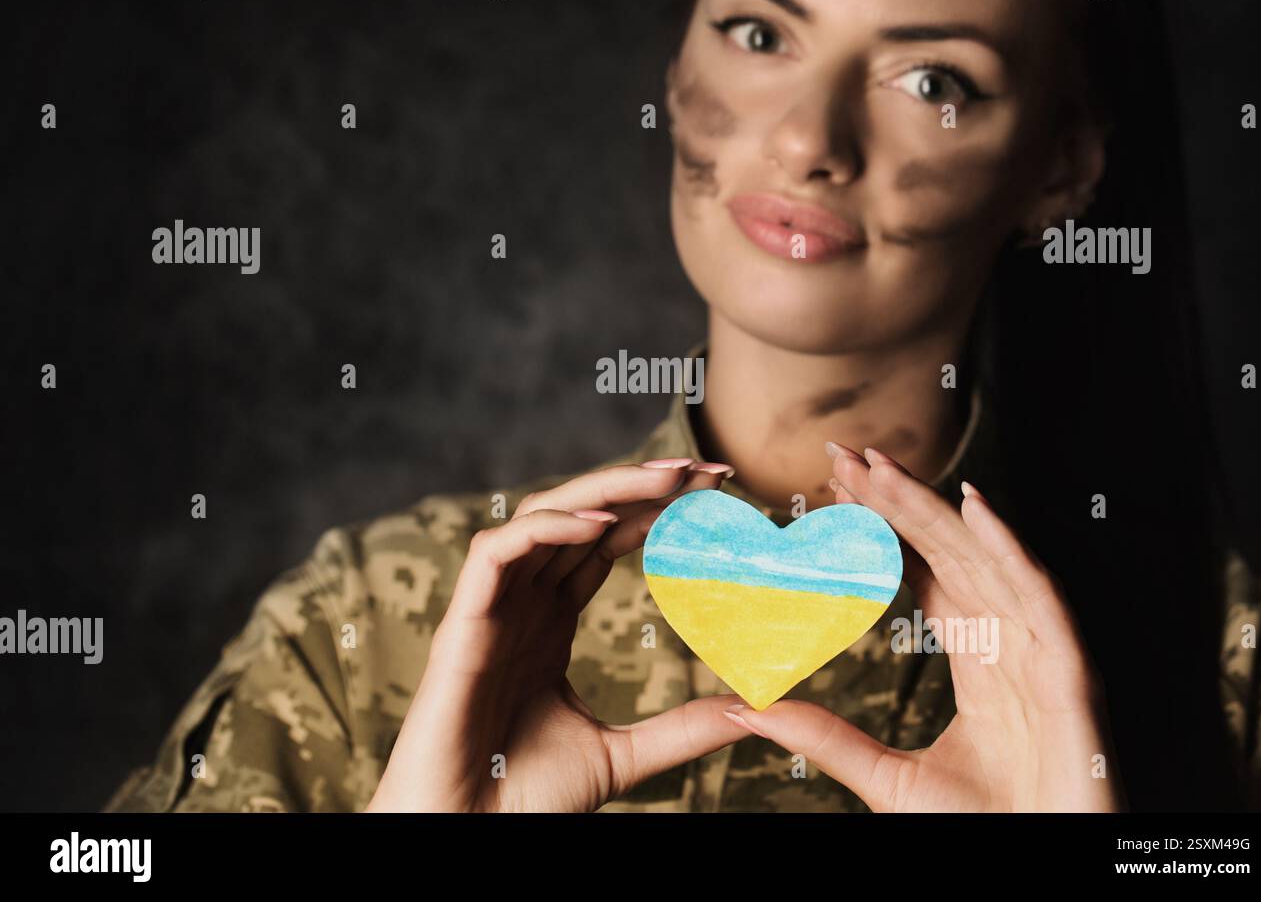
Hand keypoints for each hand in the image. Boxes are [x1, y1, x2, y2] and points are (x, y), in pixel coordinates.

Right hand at [366, 458, 750, 811]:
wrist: (467, 840)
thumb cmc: (524, 801)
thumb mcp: (622, 755)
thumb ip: (681, 728)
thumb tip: (749, 711)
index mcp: (549, 622)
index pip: (605, 541)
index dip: (654, 510)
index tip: (714, 492)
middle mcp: (521, 604)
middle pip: (581, 518)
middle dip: (641, 486)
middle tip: (705, 470)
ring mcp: (491, 610)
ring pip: (540, 517)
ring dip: (602, 490)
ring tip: (666, 478)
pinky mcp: (461, 626)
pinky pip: (497, 552)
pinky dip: (545, 528)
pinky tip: (600, 524)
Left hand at [722, 446, 1124, 811]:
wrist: (1045, 872)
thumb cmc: (984, 834)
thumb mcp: (888, 779)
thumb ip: (825, 737)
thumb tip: (747, 709)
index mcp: (978, 665)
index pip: (928, 575)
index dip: (887, 530)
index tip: (837, 490)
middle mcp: (1011, 647)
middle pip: (951, 556)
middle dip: (900, 502)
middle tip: (845, 456)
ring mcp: (1043, 656)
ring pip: (985, 563)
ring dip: (936, 511)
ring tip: (883, 467)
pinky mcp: (1072, 677)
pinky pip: (1042, 601)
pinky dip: (1010, 552)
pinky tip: (974, 508)